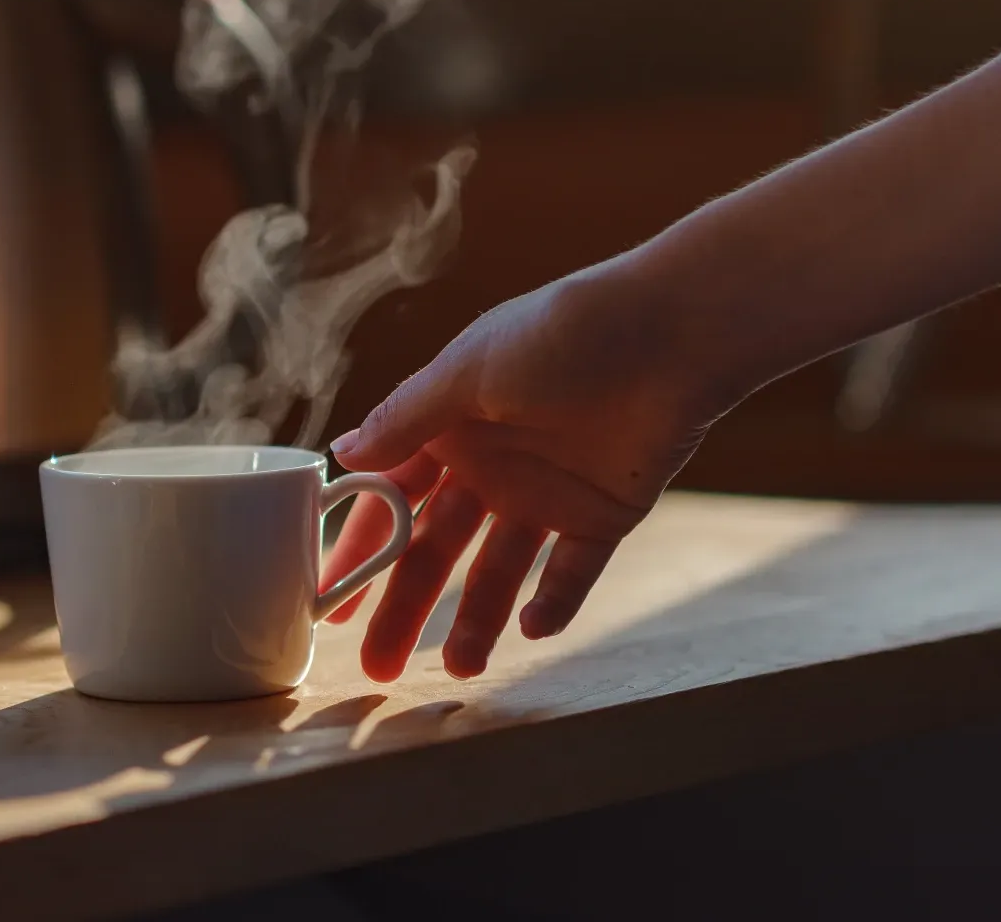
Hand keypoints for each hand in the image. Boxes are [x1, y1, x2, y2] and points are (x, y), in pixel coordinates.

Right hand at [322, 262, 727, 680]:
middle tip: (376, 667)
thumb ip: (406, 420)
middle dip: (403, 606)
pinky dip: (553, 602)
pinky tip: (532, 628)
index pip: (387, 500)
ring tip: (460, 668)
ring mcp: (544, 493)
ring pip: (497, 570)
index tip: (326, 597)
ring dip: (476, 619)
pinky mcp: (601, 515)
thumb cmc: (562, 333)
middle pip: (433, 549)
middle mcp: (488, 465)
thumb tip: (342, 454)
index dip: (356, 549)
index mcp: (446, 427)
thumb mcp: (468, 371)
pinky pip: (571, 572)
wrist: (673, 332)